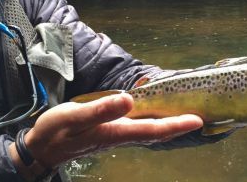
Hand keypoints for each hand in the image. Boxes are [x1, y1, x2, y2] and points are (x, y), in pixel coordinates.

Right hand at [13, 93, 202, 168]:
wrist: (43, 147)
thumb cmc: (58, 131)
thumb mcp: (76, 117)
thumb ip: (102, 110)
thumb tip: (129, 99)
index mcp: (116, 132)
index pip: (153, 129)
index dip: (177, 124)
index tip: (198, 119)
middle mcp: (122, 135)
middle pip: (157, 132)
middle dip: (180, 125)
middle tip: (204, 115)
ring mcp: (117, 135)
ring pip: (150, 130)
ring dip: (170, 124)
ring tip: (188, 114)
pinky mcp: (112, 132)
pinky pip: (140, 127)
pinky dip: (154, 121)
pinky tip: (158, 114)